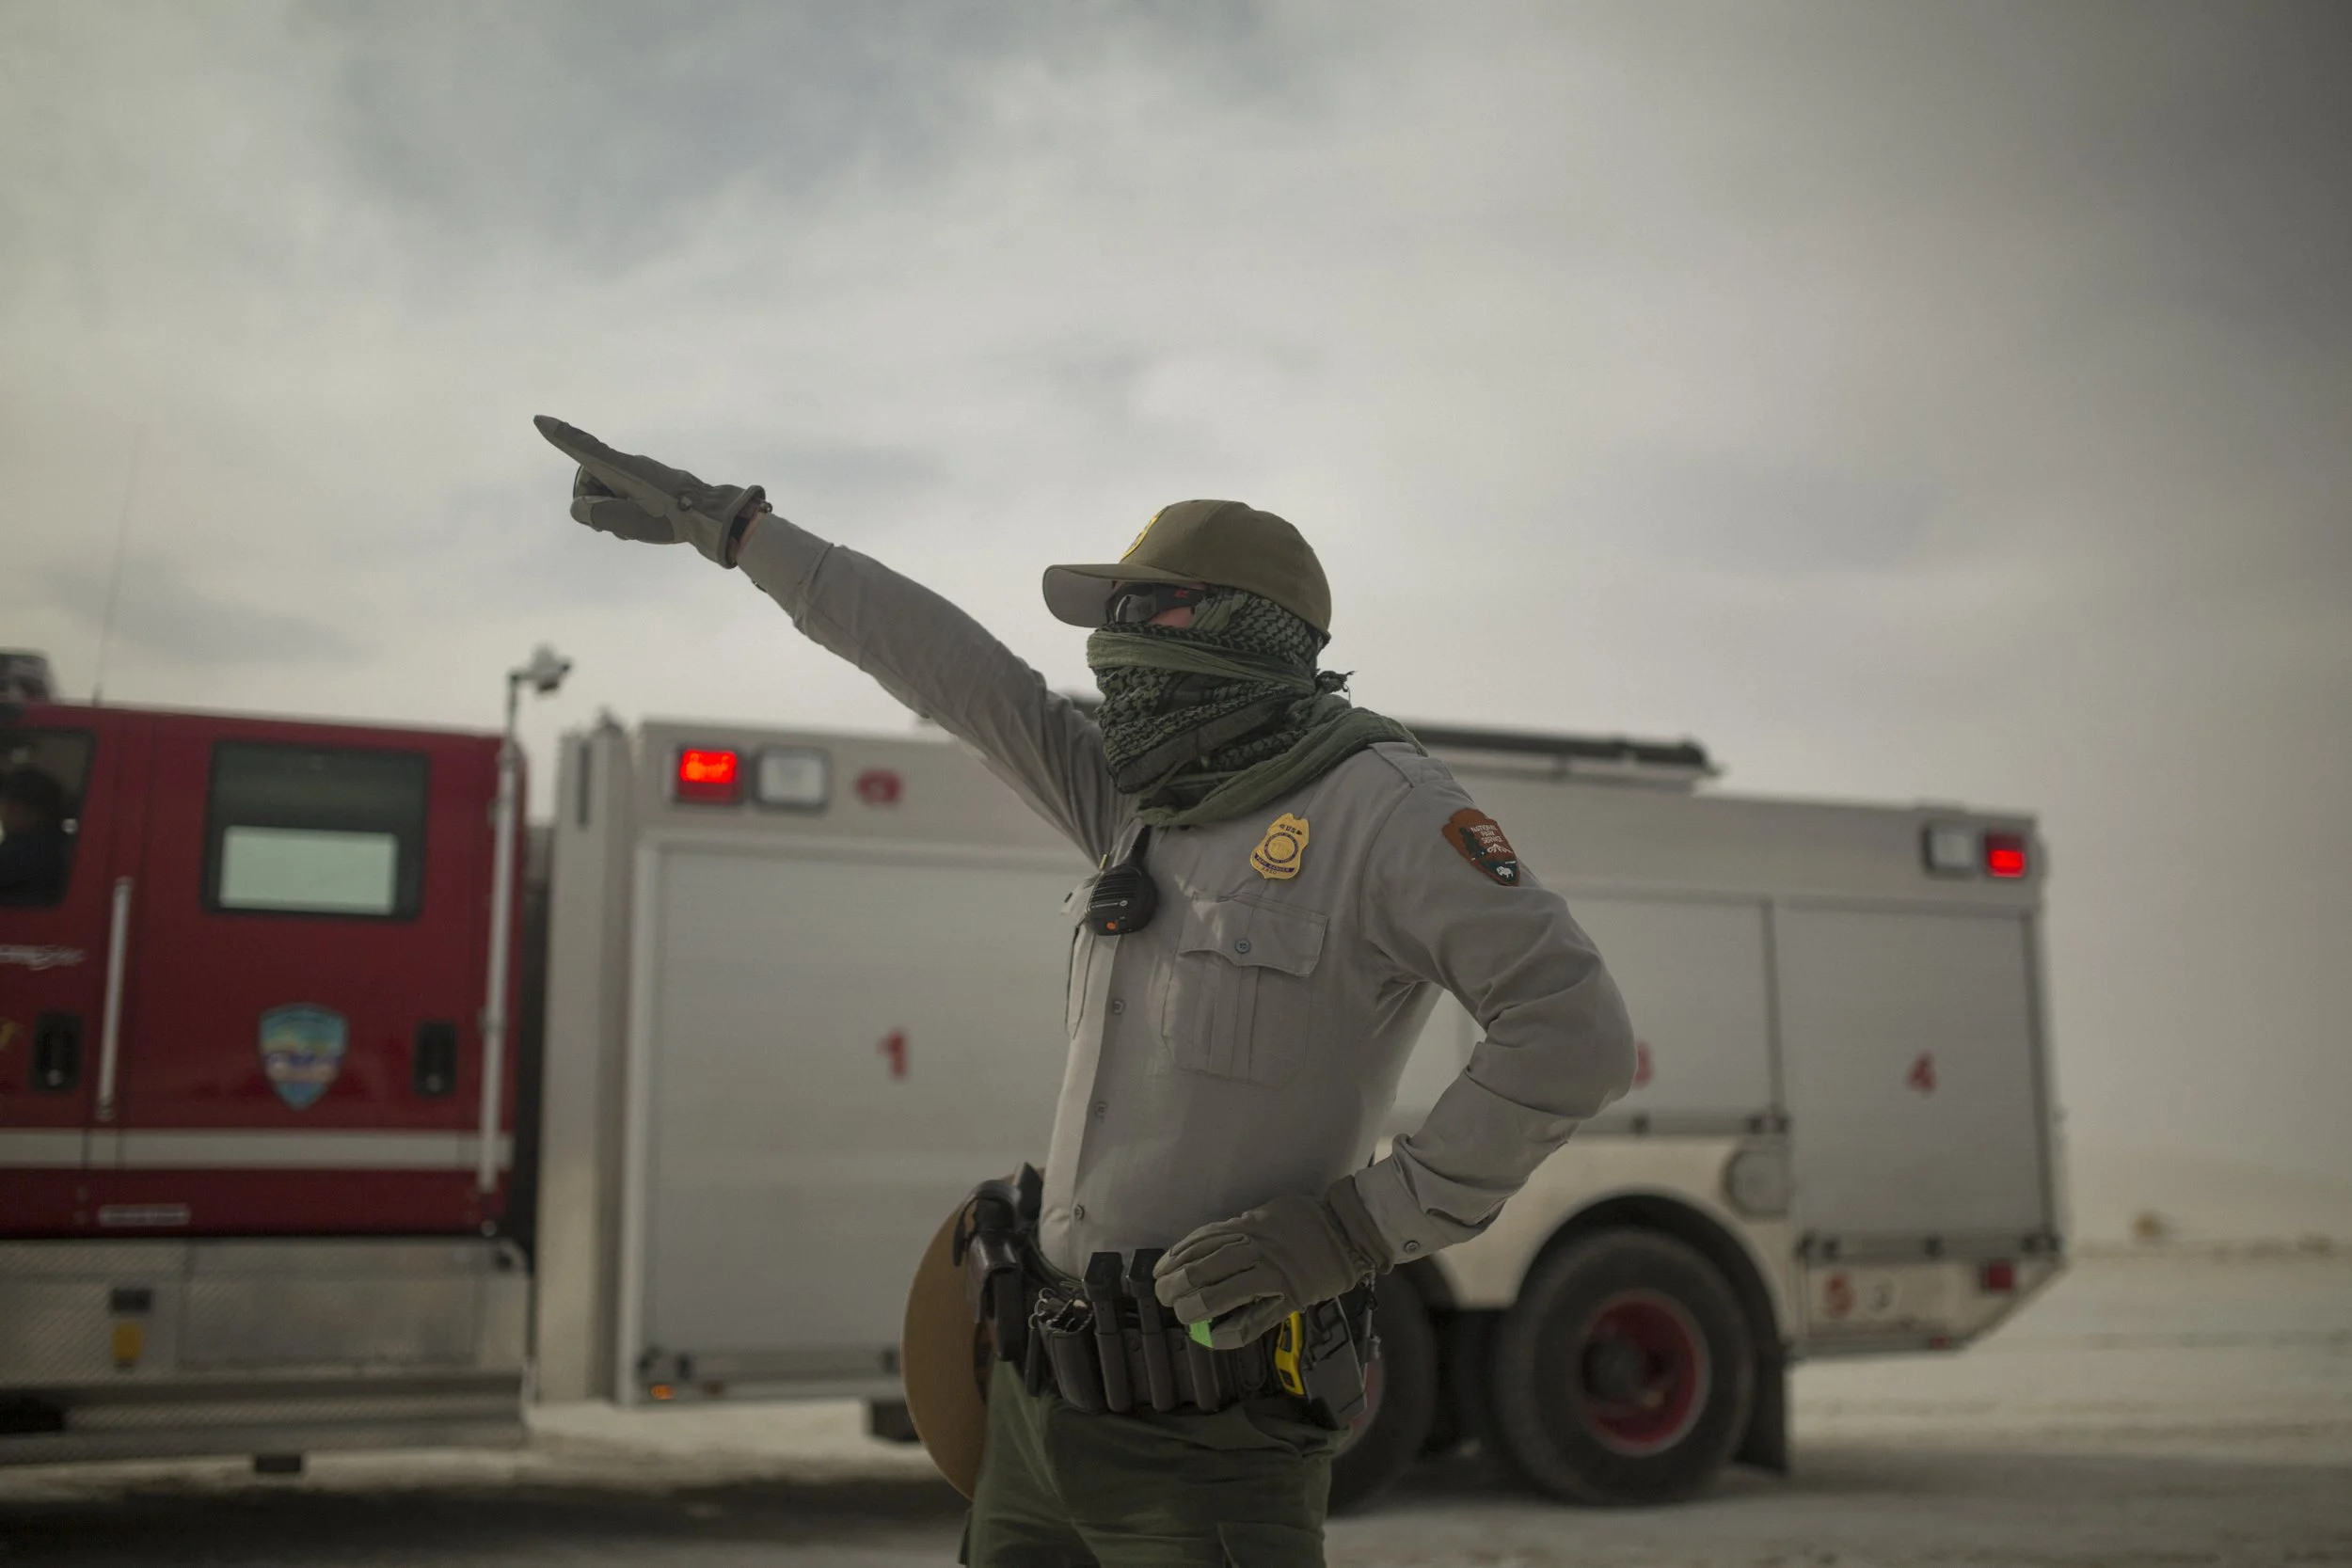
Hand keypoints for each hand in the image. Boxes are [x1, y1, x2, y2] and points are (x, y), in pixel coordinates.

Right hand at [534, 415, 768, 567]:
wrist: (712, 516)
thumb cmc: (671, 518)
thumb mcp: (628, 521)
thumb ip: (595, 513)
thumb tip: (581, 508)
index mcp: (621, 469)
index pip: (583, 449)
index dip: (561, 435)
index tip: (540, 419)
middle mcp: (629, 465)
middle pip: (590, 478)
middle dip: (589, 501)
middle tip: (606, 526)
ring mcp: (640, 473)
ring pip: (607, 489)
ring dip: (607, 510)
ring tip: (627, 530)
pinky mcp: (650, 483)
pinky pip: (623, 494)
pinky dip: (621, 510)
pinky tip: (638, 527)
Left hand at [1152, 1180, 1391, 1350]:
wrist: (1348, 1232)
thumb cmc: (1305, 1219)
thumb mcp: (1267, 1211)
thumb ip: (1239, 1228)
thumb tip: (1208, 1246)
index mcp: (1248, 1227)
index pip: (1199, 1244)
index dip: (1174, 1259)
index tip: (1159, 1271)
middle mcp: (1255, 1250)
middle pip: (1202, 1270)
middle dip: (1176, 1286)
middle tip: (1164, 1296)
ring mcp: (1271, 1277)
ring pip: (1221, 1296)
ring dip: (1195, 1309)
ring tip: (1182, 1315)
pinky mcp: (1288, 1300)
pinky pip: (1253, 1322)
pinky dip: (1230, 1333)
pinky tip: (1213, 1337)